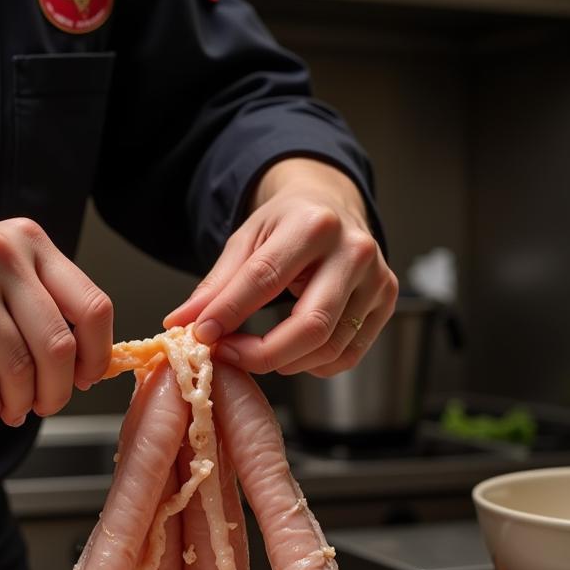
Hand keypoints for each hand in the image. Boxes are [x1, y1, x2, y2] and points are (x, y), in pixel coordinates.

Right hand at [0, 218, 112, 426]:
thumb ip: (36, 300)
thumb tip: (84, 360)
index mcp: (25, 240)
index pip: (92, 305)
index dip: (96, 353)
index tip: (86, 378)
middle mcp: (0, 255)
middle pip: (59, 345)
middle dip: (57, 389)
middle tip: (45, 405)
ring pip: (20, 369)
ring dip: (19, 402)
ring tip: (9, 410)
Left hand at [164, 159, 396, 375]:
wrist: (332, 205)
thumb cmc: (288, 223)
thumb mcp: (246, 240)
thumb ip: (216, 285)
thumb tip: (181, 324)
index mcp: (313, 225)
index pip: (266, 279)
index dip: (230, 313)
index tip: (202, 336)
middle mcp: (354, 251)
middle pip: (310, 326)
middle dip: (262, 354)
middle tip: (230, 356)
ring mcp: (378, 279)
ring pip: (329, 347)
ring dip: (284, 363)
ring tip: (255, 352)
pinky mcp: (387, 301)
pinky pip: (347, 355)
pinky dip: (313, 365)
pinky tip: (291, 352)